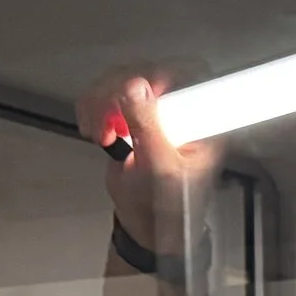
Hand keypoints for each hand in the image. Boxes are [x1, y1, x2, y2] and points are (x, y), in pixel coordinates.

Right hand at [75, 72, 223, 254]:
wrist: (147, 225)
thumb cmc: (167, 204)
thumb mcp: (160, 168)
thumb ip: (149, 127)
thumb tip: (135, 85)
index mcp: (204, 121)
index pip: (195, 74)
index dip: (164, 74)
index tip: (139, 91)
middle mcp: (182, 109)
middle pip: (149, 70)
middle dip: (119, 91)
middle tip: (108, 122)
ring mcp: (155, 109)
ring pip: (122, 77)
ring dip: (101, 100)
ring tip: (100, 134)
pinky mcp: (129, 114)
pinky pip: (106, 92)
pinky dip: (92, 106)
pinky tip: (94, 131)